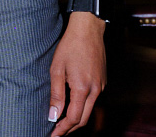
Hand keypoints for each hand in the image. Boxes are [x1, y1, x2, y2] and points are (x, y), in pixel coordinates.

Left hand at [49, 12, 106, 134]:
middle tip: (57, 133)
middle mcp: (95, 90)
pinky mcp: (103, 81)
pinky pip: (93, 100)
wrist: (88, 29)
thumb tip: (53, 115)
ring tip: (62, 122)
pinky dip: (83, 107)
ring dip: (77, 119)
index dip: (62, 129)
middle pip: (83, 119)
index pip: (73, 118)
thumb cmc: (70, 46)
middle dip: (70, 129)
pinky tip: (73, 106)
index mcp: (82, 88)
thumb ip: (56, 94)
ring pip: (90, 111)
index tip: (53, 135)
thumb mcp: (57, 69)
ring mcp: (101, 86)